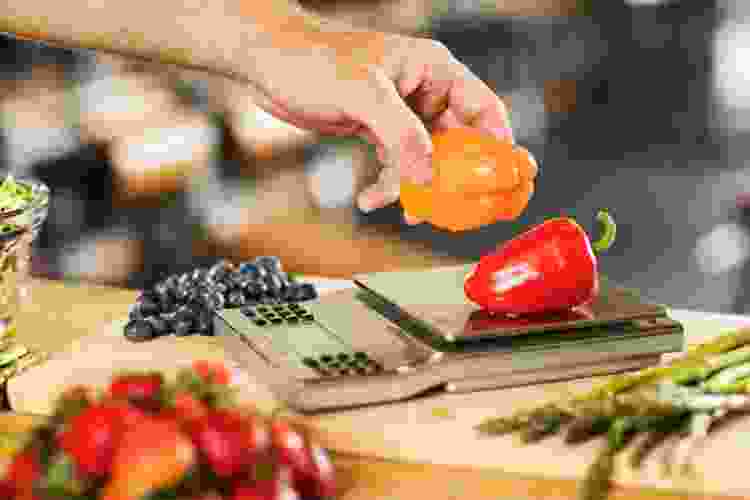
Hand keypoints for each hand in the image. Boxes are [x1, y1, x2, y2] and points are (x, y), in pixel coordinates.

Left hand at [243, 13, 512, 222]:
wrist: (266, 61)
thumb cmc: (312, 59)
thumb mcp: (363, 93)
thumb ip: (400, 135)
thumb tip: (429, 178)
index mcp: (433, 69)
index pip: (484, 110)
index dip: (499, 148)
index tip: (506, 183)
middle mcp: (422, 91)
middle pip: (458, 142)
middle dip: (454, 178)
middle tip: (455, 211)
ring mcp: (400, 113)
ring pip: (425, 160)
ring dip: (416, 188)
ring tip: (406, 211)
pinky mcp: (377, 129)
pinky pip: (396, 165)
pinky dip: (387, 185)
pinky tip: (369, 200)